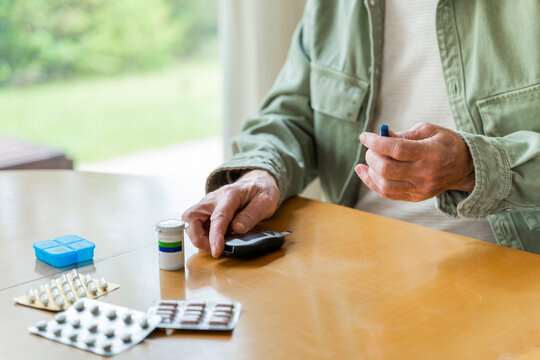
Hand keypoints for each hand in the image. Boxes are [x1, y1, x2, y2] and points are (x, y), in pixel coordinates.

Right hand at [181, 170, 279, 257]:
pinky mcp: (206, 210)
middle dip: (198, 238)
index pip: (218, 217)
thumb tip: (237, 229)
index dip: (215, 236)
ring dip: (198, 237)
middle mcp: (214, 198)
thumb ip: (251, 215)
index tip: (216, 251)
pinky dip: (201, 235)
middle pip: (192, 217)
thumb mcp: (265, 201)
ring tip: (215, 246)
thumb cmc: (261, 191)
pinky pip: (196, 224)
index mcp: (230, 195)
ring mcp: (208, 203)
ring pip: (190, 221)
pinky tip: (215, 239)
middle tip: (213, 250)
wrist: (256, 182)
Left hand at [355, 123, 474, 201]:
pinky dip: (372, 182)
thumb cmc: (444, 144)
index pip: (398, 150)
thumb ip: (404, 134)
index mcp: (431, 153)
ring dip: (370, 171)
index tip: (364, 136)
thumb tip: (380, 135)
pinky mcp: (416, 197)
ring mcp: (421, 189)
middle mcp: (426, 174)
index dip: (377, 143)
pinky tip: (363, 171)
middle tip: (370, 148)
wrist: (465, 167)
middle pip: (388, 170)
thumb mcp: (429, 131)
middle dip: (372, 157)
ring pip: (385, 185)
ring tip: (371, 159)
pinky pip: (388, 194)